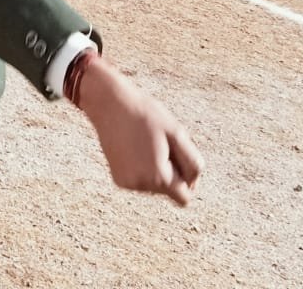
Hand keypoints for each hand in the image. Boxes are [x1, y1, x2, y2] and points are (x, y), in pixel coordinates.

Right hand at [72, 57, 202, 205]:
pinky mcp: (118, 179)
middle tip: (160, 144)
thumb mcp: (178, 134)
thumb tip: (192, 185)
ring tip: (146, 143)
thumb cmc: (146, 114)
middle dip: (171, 171)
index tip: (180, 159)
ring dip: (156, 169)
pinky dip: (142, 168)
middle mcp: (141, 185)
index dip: (187, 179)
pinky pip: (141, 181)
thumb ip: (192, 163)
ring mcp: (127, 183)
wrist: (110, 104)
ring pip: (155, 185)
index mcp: (158, 177)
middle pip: (169, 191)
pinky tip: (134, 148)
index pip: (184, 198)